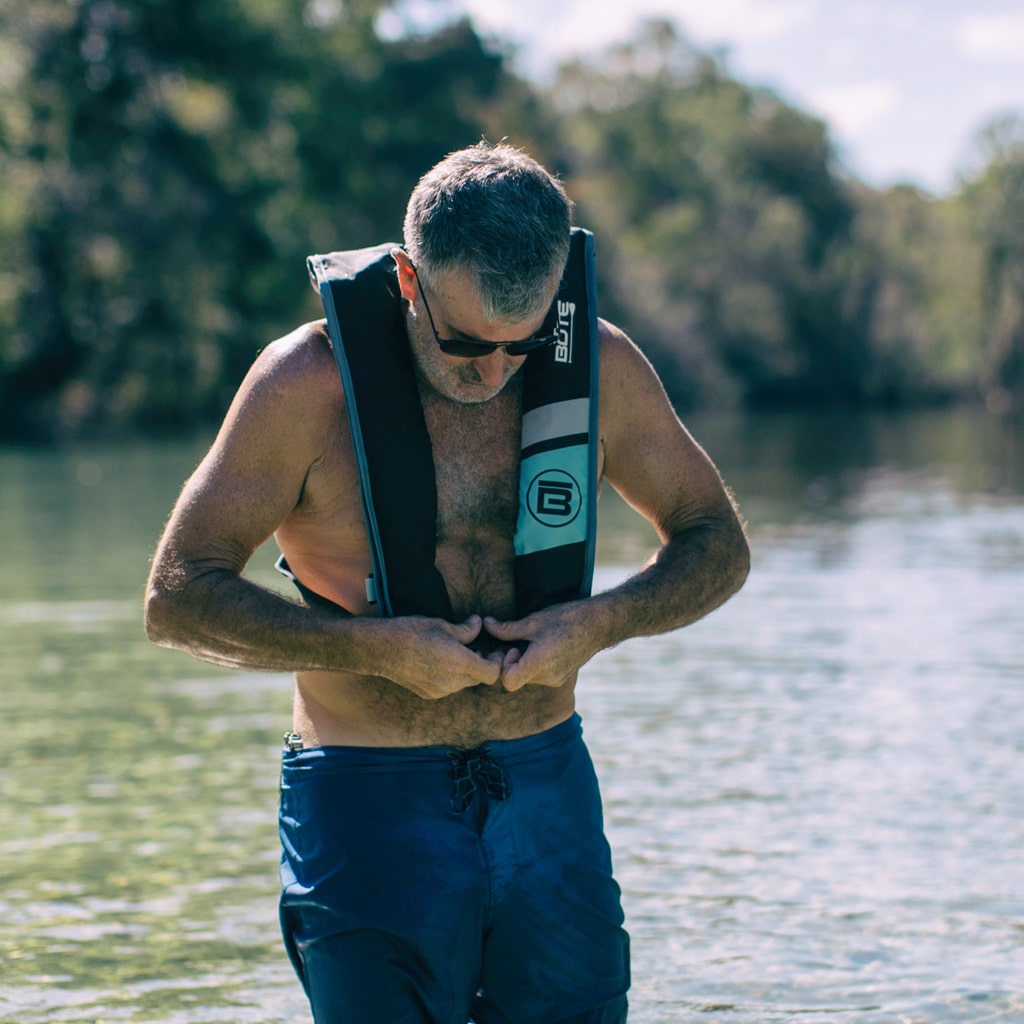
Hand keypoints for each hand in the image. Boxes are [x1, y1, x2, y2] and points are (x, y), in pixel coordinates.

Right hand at [364, 614, 502, 699]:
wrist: (380, 649)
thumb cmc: (411, 632)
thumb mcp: (442, 625)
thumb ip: (466, 630)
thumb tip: (478, 625)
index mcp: (459, 663)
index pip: (491, 673)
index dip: (496, 663)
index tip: (492, 651)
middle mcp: (452, 682)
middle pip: (478, 678)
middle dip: (481, 664)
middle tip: (476, 648)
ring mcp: (440, 691)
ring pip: (463, 683)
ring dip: (465, 670)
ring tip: (455, 653)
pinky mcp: (429, 694)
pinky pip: (449, 687)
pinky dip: (450, 677)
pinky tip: (439, 662)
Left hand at [483, 602, 599, 691]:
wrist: (599, 625)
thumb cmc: (567, 619)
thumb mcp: (533, 621)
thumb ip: (507, 629)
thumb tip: (486, 624)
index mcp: (539, 664)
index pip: (508, 682)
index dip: (505, 665)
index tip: (513, 648)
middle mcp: (547, 678)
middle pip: (517, 678)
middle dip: (514, 661)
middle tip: (521, 641)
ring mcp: (556, 680)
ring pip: (528, 677)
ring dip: (526, 661)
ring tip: (536, 641)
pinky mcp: (561, 678)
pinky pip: (540, 676)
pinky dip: (537, 664)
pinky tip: (546, 645)